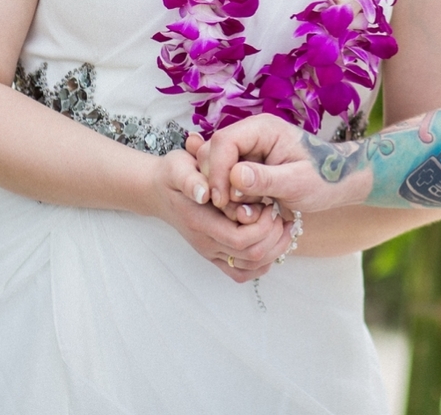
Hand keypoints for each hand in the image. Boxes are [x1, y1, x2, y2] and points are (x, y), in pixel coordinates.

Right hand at [146, 147, 292, 282]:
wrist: (159, 192)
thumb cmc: (173, 176)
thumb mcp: (178, 167)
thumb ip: (189, 179)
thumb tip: (204, 193)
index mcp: (200, 222)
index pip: (240, 238)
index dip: (261, 225)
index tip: (268, 202)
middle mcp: (206, 243)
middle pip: (250, 255)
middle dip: (273, 235)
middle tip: (278, 211)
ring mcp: (211, 251)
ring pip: (251, 267)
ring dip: (274, 248)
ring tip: (282, 223)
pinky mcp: (216, 254)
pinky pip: (242, 272)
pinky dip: (263, 261)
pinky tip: (271, 238)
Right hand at [195, 114, 374, 216]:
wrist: (338, 181)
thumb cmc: (324, 178)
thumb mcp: (298, 182)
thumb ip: (266, 179)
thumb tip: (234, 177)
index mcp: (263, 128)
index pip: (223, 142)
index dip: (216, 171)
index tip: (222, 200)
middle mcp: (251, 134)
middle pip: (212, 153)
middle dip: (217, 184)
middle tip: (236, 210)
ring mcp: (247, 149)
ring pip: (214, 168)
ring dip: (223, 193)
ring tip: (247, 212)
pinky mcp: (245, 165)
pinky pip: (224, 180)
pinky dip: (230, 197)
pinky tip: (248, 210)